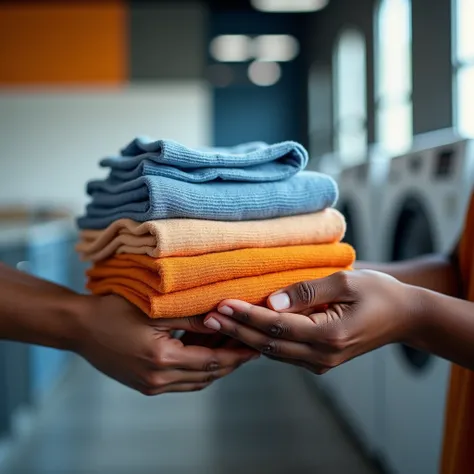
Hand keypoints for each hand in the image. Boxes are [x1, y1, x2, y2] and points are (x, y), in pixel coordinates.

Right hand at [75, 295, 258, 394]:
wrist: (79, 327)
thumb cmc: (114, 311)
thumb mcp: (156, 310)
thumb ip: (191, 318)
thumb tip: (221, 318)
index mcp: (162, 360)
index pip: (212, 361)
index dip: (236, 355)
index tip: (255, 346)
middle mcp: (158, 379)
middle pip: (207, 375)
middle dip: (231, 362)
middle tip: (250, 347)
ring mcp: (150, 386)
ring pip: (196, 381)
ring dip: (215, 366)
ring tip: (232, 349)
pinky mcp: (144, 384)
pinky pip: (181, 381)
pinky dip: (197, 369)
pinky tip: (204, 352)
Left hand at [204, 270, 418, 373]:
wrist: (404, 316)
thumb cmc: (378, 292)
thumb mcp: (346, 282)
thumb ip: (308, 290)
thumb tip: (272, 299)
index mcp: (330, 335)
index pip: (277, 326)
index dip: (247, 315)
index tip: (221, 304)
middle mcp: (323, 355)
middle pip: (269, 344)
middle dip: (236, 329)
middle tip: (206, 317)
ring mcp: (321, 362)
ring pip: (273, 352)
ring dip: (243, 337)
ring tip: (216, 324)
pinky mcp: (320, 360)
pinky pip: (284, 353)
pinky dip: (260, 342)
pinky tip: (241, 332)